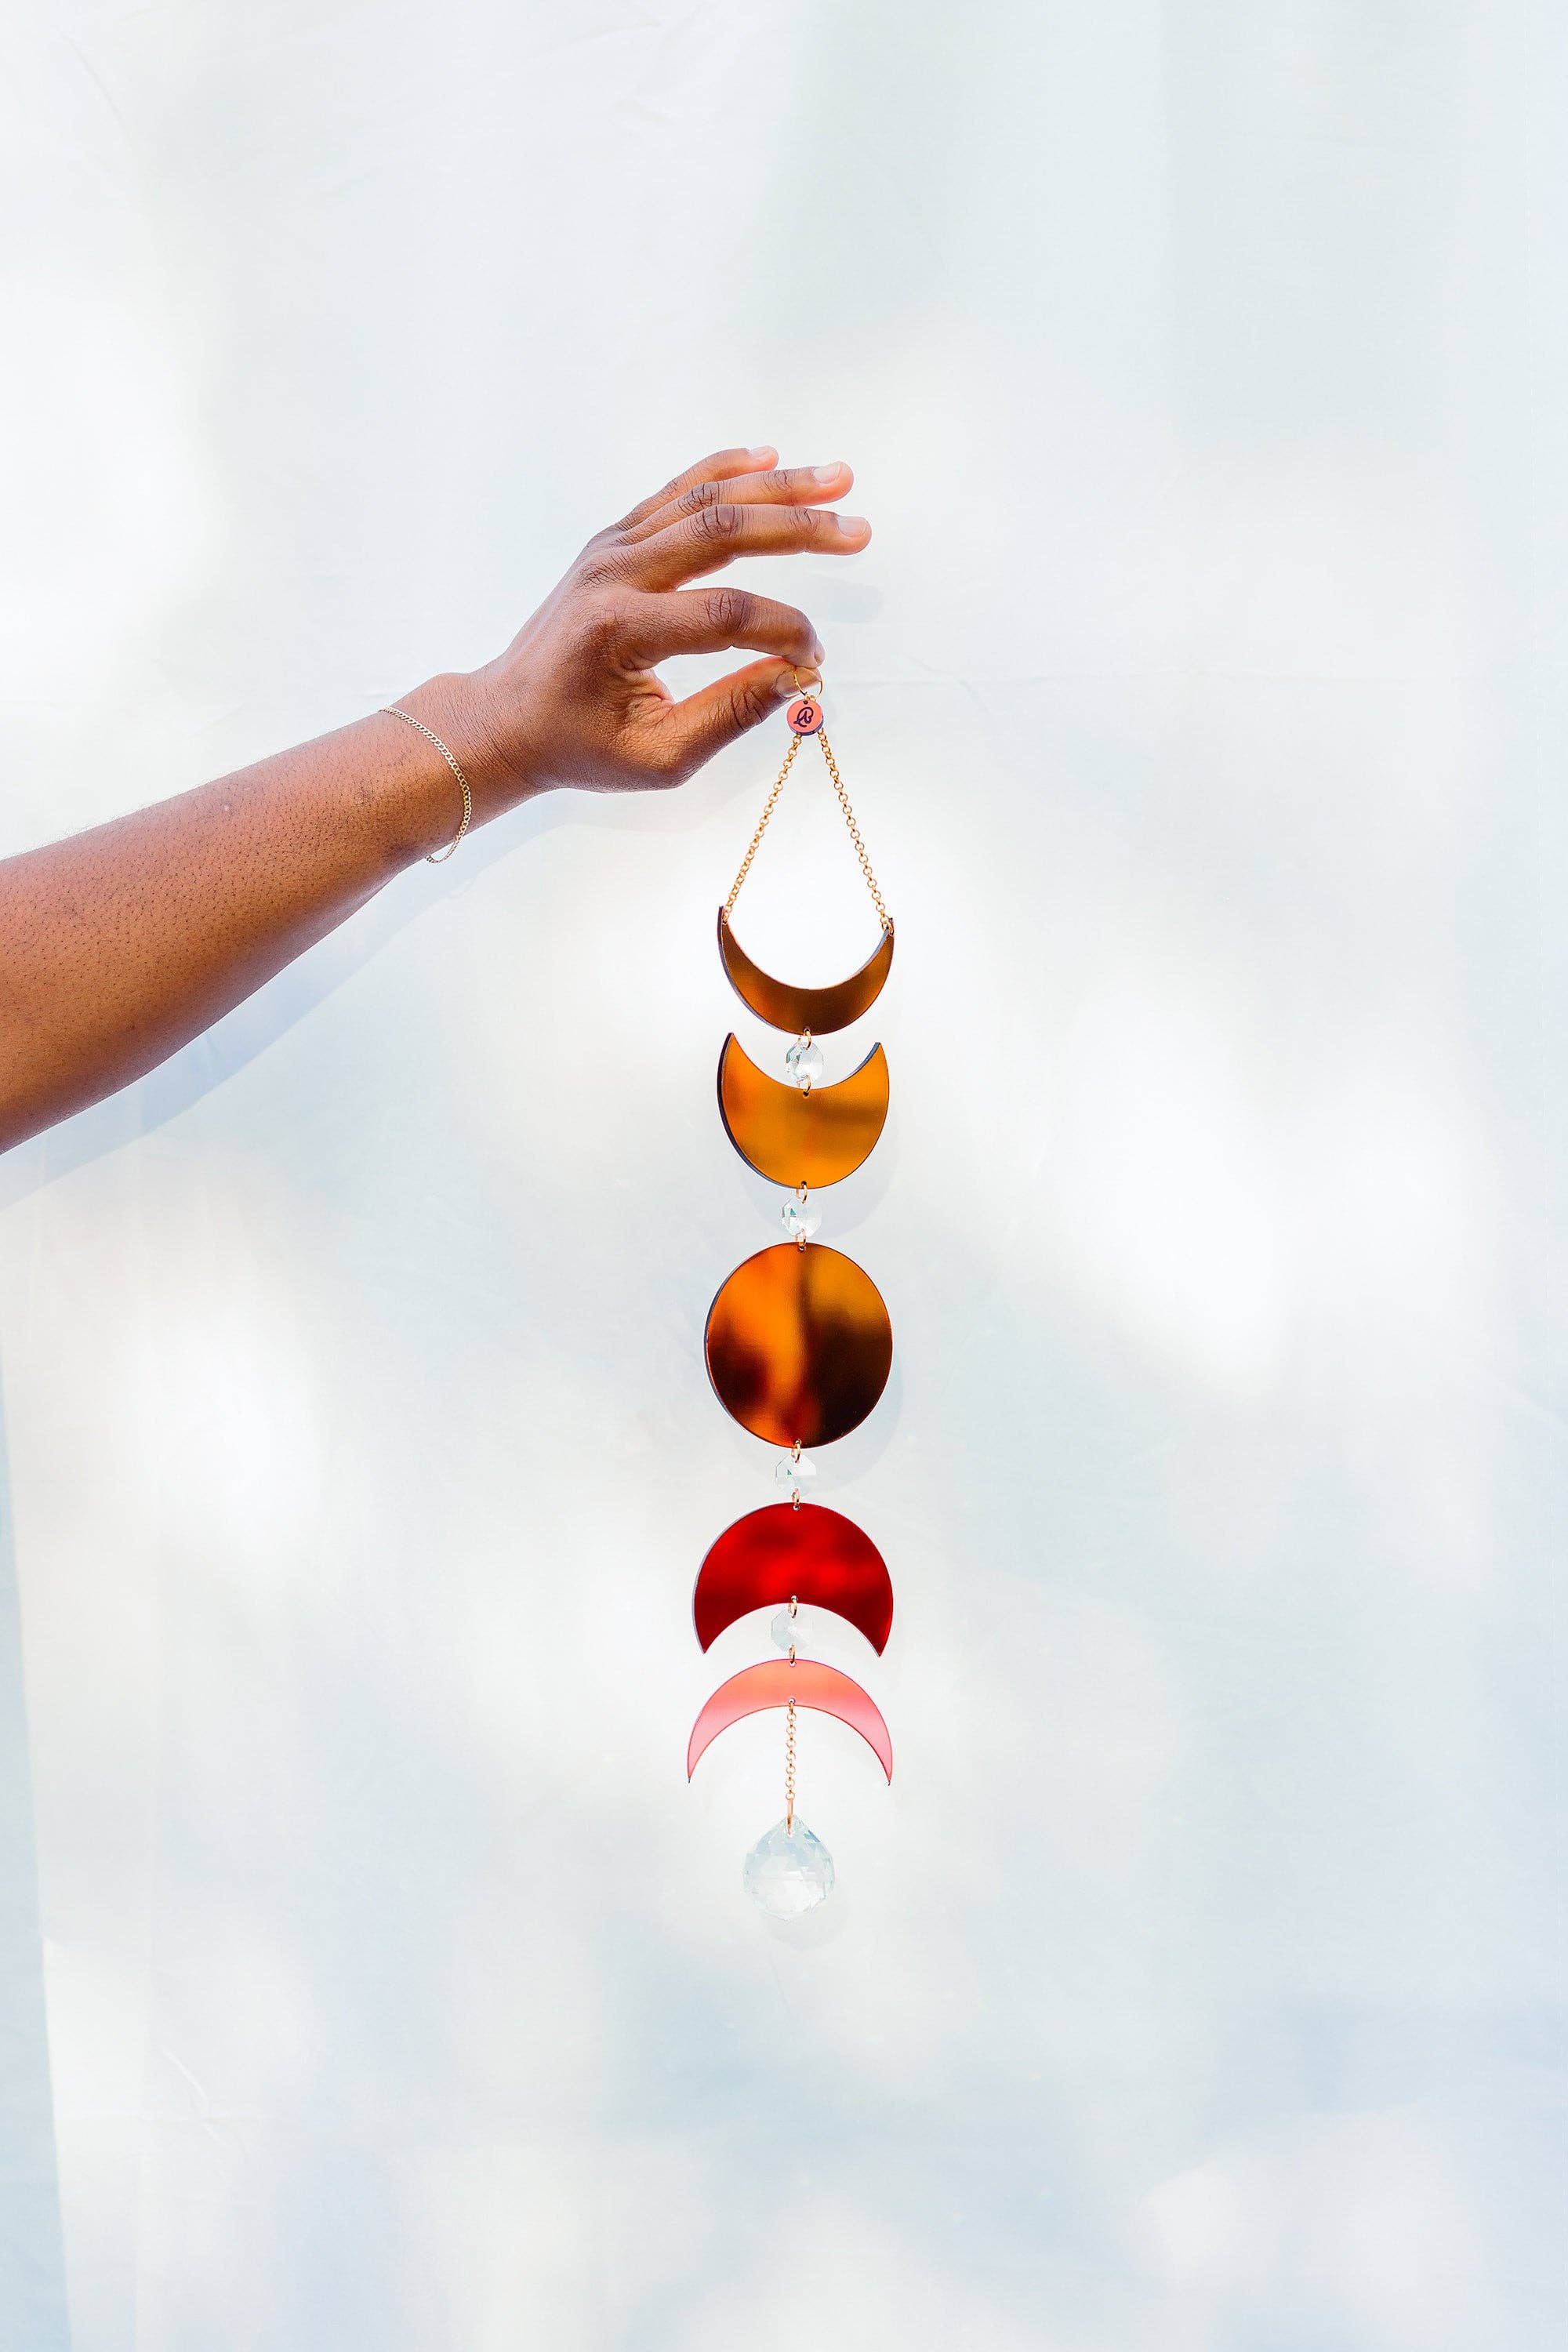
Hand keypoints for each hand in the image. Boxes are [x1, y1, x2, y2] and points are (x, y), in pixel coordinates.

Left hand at [414, 446, 869, 811]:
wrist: (507, 718)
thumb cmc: (580, 747)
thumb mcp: (658, 758)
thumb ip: (729, 716)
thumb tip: (796, 678)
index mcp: (619, 630)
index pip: (724, 615)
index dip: (782, 631)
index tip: (814, 660)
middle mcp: (613, 575)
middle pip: (720, 532)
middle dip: (798, 528)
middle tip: (858, 530)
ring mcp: (610, 549)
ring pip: (703, 500)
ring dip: (776, 487)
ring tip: (839, 478)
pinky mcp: (613, 540)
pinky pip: (676, 494)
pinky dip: (725, 471)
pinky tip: (771, 460)